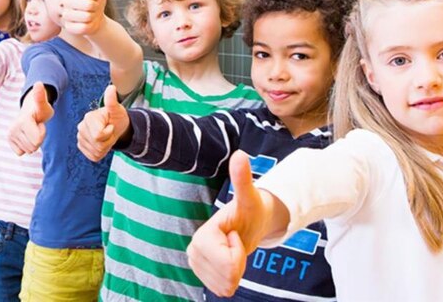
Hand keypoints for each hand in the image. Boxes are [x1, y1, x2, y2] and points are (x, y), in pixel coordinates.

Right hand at [8, 82, 53, 154]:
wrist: (30, 111)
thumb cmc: (40, 108)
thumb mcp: (43, 104)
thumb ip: (40, 96)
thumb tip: (38, 83)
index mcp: (23, 121)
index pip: (37, 141)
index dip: (42, 133)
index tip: (39, 123)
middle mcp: (13, 128)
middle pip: (33, 147)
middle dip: (38, 138)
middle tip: (36, 127)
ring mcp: (10, 135)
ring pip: (28, 150)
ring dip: (33, 142)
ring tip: (32, 130)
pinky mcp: (9, 140)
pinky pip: (20, 153)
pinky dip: (25, 146)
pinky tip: (26, 136)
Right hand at [62, 0, 106, 35]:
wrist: (95, 19)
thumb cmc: (95, 0)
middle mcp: (66, 2)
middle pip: (89, 5)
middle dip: (96, 7)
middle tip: (94, 7)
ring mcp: (66, 15)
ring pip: (86, 17)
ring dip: (93, 17)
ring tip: (90, 15)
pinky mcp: (69, 28)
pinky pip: (83, 28)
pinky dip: (89, 26)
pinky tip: (87, 24)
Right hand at [77, 84, 129, 161]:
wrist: (116, 126)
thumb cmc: (116, 117)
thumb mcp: (117, 110)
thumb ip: (112, 101)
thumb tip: (111, 88)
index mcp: (88, 118)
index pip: (98, 135)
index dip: (109, 133)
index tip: (111, 125)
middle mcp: (81, 127)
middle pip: (97, 145)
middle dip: (108, 141)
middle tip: (110, 132)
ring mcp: (80, 137)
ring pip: (95, 152)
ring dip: (105, 147)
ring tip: (106, 137)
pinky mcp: (82, 146)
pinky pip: (93, 156)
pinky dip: (101, 152)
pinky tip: (102, 143)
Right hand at [187, 151, 266, 296]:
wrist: (248, 222)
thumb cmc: (249, 209)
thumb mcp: (250, 197)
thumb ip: (242, 179)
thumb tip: (240, 154)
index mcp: (201, 236)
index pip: (226, 264)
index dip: (238, 252)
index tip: (236, 235)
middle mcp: (192, 250)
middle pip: (225, 277)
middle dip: (238, 263)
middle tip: (236, 243)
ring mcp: (195, 264)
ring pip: (224, 286)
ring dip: (236, 271)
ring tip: (233, 249)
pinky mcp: (201, 273)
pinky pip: (222, 290)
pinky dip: (231, 278)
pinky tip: (230, 260)